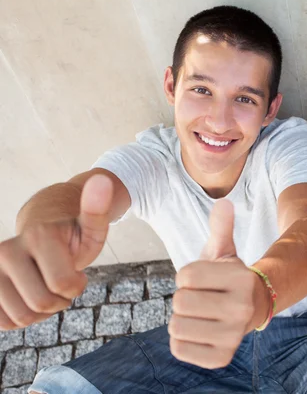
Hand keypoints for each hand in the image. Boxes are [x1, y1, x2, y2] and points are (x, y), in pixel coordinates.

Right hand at [0, 174, 112, 329]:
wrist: (40, 232)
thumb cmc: (72, 234)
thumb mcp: (92, 226)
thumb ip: (98, 209)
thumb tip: (102, 180)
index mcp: (38, 236)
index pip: (64, 285)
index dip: (76, 286)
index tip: (76, 271)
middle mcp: (6, 251)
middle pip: (41, 304)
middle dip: (59, 300)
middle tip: (60, 280)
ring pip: (21, 318)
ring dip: (41, 312)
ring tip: (44, 287)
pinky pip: (3, 322)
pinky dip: (20, 319)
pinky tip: (27, 298)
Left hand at [170, 199, 266, 368]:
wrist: (253, 308)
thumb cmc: (230, 278)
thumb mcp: (226, 251)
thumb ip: (221, 227)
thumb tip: (223, 202)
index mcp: (242, 280)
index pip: (185, 275)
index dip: (188, 275)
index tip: (205, 279)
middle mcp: (242, 310)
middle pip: (180, 301)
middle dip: (184, 297)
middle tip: (202, 298)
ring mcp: (233, 337)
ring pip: (176, 325)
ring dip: (181, 319)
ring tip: (201, 315)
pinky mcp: (221, 358)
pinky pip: (178, 348)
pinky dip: (182, 340)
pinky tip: (199, 332)